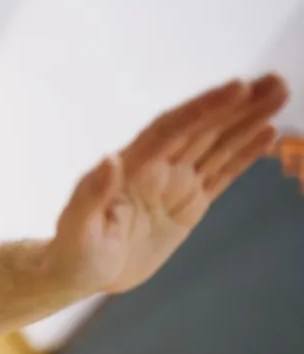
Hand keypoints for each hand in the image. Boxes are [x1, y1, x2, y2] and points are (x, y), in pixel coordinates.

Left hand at [49, 73, 290, 293]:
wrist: (81, 271)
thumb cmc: (73, 250)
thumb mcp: (76, 227)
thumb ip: (91, 195)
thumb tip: (110, 159)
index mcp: (131, 166)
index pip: (171, 130)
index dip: (203, 109)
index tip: (237, 88)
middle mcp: (155, 167)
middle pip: (201, 129)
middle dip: (237, 105)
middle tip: (276, 81)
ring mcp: (174, 184)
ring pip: (217, 146)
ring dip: (248, 121)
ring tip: (280, 92)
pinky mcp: (188, 203)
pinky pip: (221, 174)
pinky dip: (244, 155)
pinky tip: (268, 133)